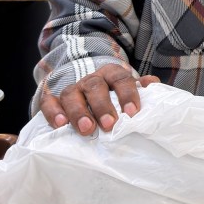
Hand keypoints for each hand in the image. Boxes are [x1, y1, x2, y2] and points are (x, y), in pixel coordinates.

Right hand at [40, 63, 159, 135]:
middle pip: (95, 86)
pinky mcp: (53, 99)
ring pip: (71, 94)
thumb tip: (153, 85)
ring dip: (79, 112)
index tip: (132, 112)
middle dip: (102, 106)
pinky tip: (60, 124)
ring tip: (86, 129)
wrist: (89, 91)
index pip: (121, 79)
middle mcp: (91, 79)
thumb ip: (143, 89)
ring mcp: (72, 89)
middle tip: (110, 124)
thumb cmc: (114, 97)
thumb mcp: (130, 91)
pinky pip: (49, 102)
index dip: (127, 94)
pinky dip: (53, 112)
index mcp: (112, 74)